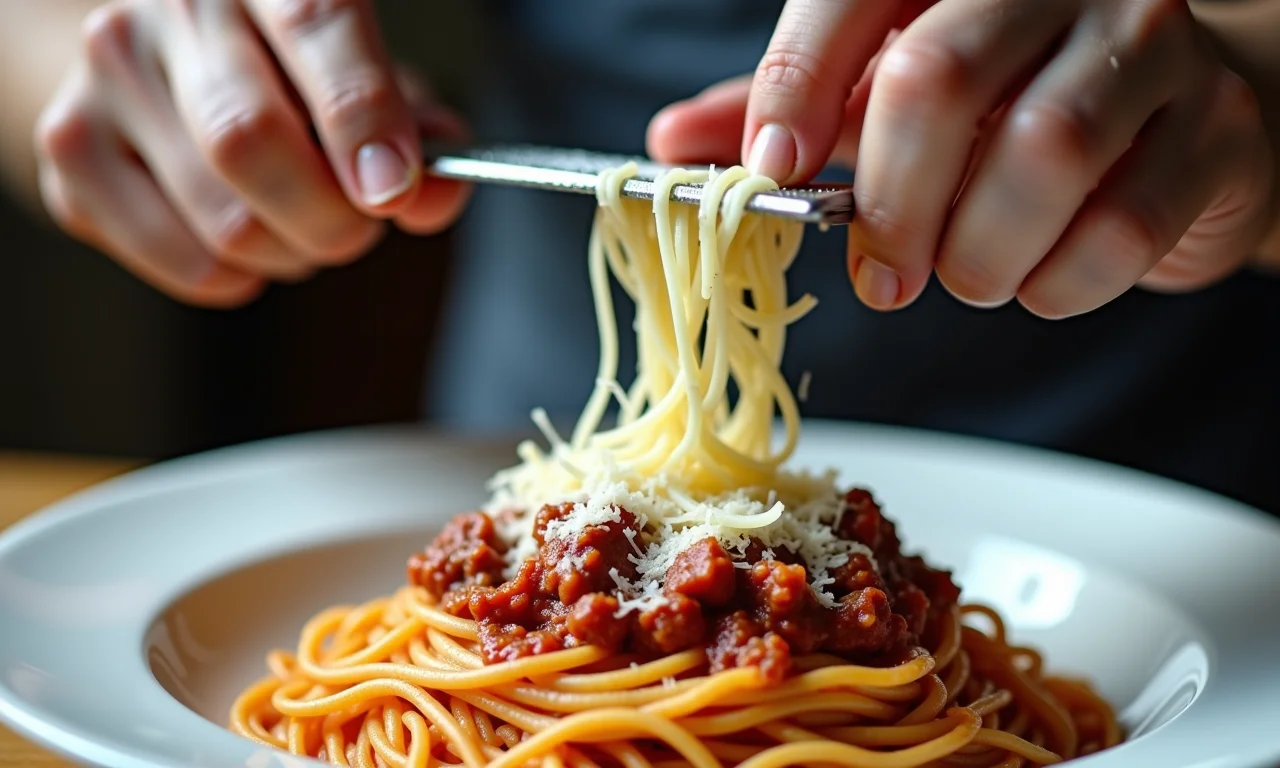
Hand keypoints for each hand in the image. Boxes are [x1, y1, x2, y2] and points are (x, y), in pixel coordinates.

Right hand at [35, 0, 468, 307]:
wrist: (165, 61)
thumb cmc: (287, 72)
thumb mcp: (369, 78)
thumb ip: (416, 133)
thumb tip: (435, 196)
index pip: (315, 25)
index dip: (362, 115)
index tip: (394, 189)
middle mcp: (171, 8)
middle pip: (248, 138)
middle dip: (331, 216)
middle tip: (358, 226)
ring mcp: (107, 79)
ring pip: (223, 220)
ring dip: (292, 254)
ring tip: (302, 227)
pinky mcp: (72, 155)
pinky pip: (188, 263)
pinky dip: (242, 278)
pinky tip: (247, 242)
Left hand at [649, 0, 1275, 318]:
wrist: (1170, 126)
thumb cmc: (1009, 107)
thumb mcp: (884, 95)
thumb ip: (789, 112)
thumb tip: (670, 146)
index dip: (796, 85)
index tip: (768, 175)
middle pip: (936, 77)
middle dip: (890, 203)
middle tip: (880, 273)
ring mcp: (1150, 46)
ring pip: (1040, 154)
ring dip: (977, 253)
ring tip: (969, 272)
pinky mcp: (1213, 130)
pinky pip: (1122, 227)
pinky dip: (1058, 283)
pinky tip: (1041, 278)